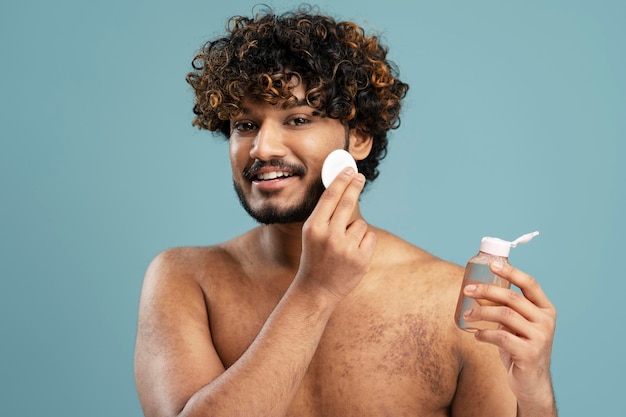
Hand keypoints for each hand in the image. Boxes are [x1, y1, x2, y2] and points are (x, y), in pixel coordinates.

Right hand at [296, 167, 376, 299]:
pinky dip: (364, 242)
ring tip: (342, 247)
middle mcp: (329, 235)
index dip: (341, 180)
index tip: (349, 169)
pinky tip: (352, 254)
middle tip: (360, 177)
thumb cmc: (315, 256)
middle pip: (348, 202)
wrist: (316, 289)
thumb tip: (342, 188)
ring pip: (359, 223)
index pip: (330, 197)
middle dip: (355, 186)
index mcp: (314, 227)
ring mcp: (346, 248)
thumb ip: (325, 214)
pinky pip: (369, 237)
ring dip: (355, 230)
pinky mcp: (360, 258)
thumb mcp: (312, 233)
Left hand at [462, 262, 556, 410]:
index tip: (491, 264)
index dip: (510, 271)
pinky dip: (484, 333)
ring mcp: (540, 337)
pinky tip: (475, 335)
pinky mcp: (529, 353)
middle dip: (486, 291)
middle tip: (467, 290)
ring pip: (504, 315)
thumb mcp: (517, 326)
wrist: (532, 383)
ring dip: (481, 312)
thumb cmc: (520, 350)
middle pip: (512, 297)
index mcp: (545, 309)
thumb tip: (478, 290)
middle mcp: (546, 320)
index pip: (529, 283)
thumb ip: (506, 309)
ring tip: (467, 315)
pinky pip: (501, 336)